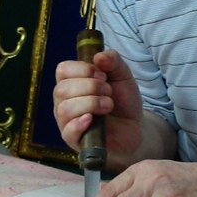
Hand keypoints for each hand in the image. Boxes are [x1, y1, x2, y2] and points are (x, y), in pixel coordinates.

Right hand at [54, 49, 144, 166]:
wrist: (134, 127)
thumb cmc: (123, 101)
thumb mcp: (123, 75)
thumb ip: (113, 61)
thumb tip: (98, 56)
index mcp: (71, 83)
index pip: (62, 70)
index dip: (83, 69)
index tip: (103, 75)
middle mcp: (64, 101)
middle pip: (62, 89)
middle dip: (91, 87)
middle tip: (109, 92)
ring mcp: (66, 121)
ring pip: (65, 109)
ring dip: (91, 103)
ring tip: (108, 106)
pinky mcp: (74, 140)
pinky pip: (68, 131)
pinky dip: (80, 123)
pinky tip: (93, 119)